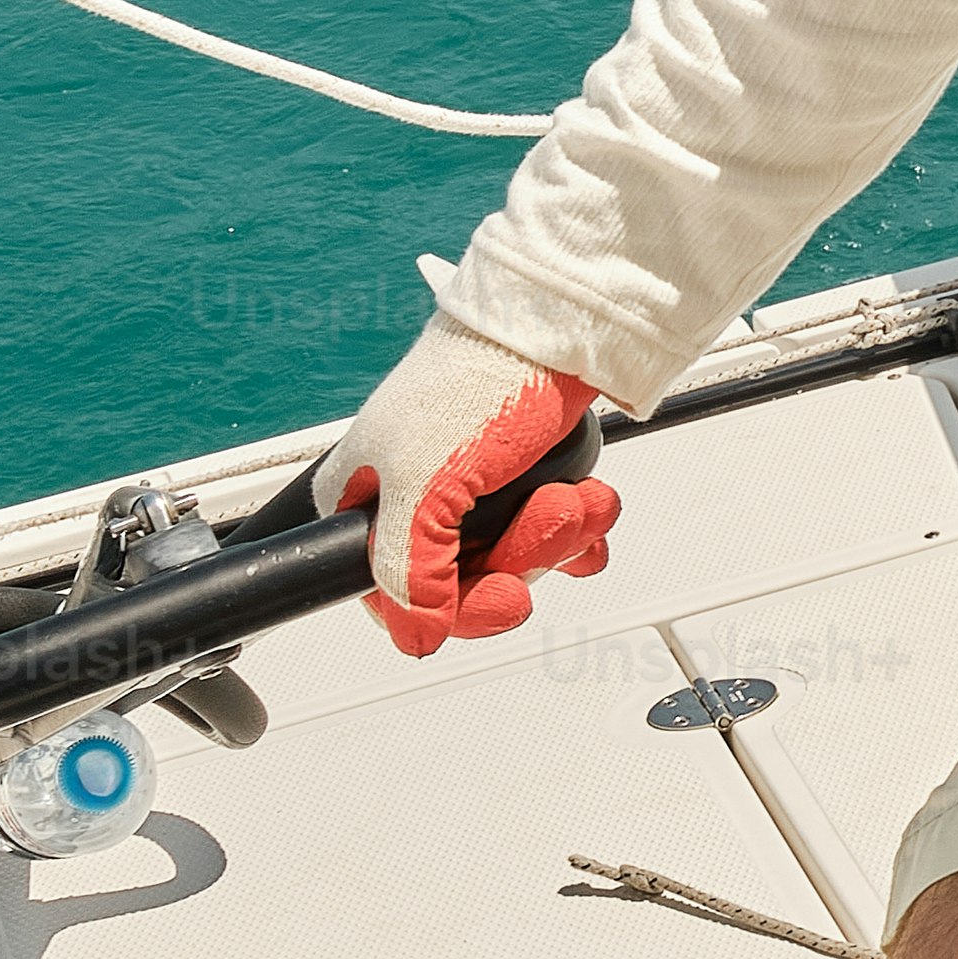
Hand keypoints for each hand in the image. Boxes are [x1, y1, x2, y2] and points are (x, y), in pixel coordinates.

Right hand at [326, 311, 622, 658]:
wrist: (557, 323)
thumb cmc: (478, 379)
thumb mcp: (424, 485)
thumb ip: (408, 570)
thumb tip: (413, 634)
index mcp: (366, 500)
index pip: (396, 593)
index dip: (453, 608)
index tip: (499, 599)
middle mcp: (416, 497)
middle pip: (466, 579)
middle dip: (522, 558)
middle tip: (548, 521)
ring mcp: (474, 487)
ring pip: (516, 554)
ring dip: (556, 536)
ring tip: (575, 497)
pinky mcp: (524, 472)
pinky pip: (552, 529)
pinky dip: (578, 524)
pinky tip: (591, 506)